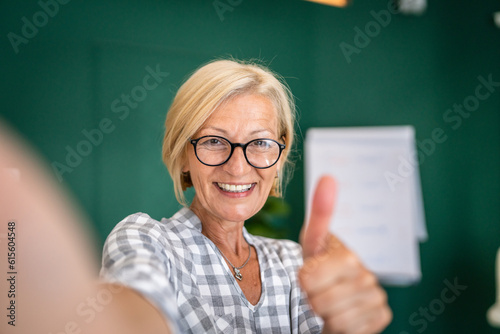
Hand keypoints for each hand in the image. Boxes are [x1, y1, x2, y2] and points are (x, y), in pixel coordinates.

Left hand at [299, 176, 391, 333]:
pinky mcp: (381, 319)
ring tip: (329, 303)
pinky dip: (339, 327)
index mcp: (349, 256)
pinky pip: (350, 330)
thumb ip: (320, 213)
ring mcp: (377, 299)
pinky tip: (343, 315)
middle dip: (312, 299)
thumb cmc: (320, 267)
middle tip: (318, 291)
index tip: (309, 275)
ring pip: (334, 318)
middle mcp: (368, 276)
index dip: (302, 281)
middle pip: (320, 300)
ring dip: (324, 314)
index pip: (309, 278)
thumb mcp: (312, 243)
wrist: (333, 296)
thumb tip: (328, 176)